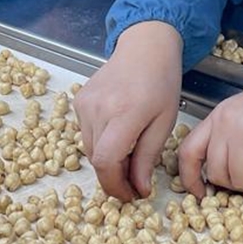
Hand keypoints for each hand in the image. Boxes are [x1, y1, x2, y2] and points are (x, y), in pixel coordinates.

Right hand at [74, 21, 183, 200]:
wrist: (145, 48)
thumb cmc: (161, 83)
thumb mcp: (164, 123)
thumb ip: (148, 157)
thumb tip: (139, 190)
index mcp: (124, 113)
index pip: (106, 161)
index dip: (115, 185)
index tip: (130, 195)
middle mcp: (98, 108)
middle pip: (96, 159)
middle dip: (114, 176)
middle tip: (135, 180)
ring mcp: (84, 103)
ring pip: (89, 149)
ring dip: (107, 159)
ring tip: (130, 154)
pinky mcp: (78, 101)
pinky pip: (85, 133)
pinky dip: (100, 142)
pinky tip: (118, 132)